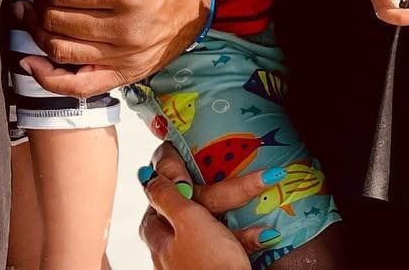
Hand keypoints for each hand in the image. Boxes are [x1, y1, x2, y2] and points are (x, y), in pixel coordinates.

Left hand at [140, 143, 282, 267]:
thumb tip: (145, 175)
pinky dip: (247, 235)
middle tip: (235, 177)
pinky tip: (264, 232)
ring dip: (239, 210)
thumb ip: (168, 196)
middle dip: (219, 190)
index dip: (172, 167)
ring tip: (260, 197)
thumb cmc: (209, 264)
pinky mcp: (216, 266)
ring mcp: (193, 256)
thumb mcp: (187, 222)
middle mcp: (170, 245)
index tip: (189, 151)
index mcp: (156, 230)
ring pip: (216, 222)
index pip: (157, 190)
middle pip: (191, 204)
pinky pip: (232, 243)